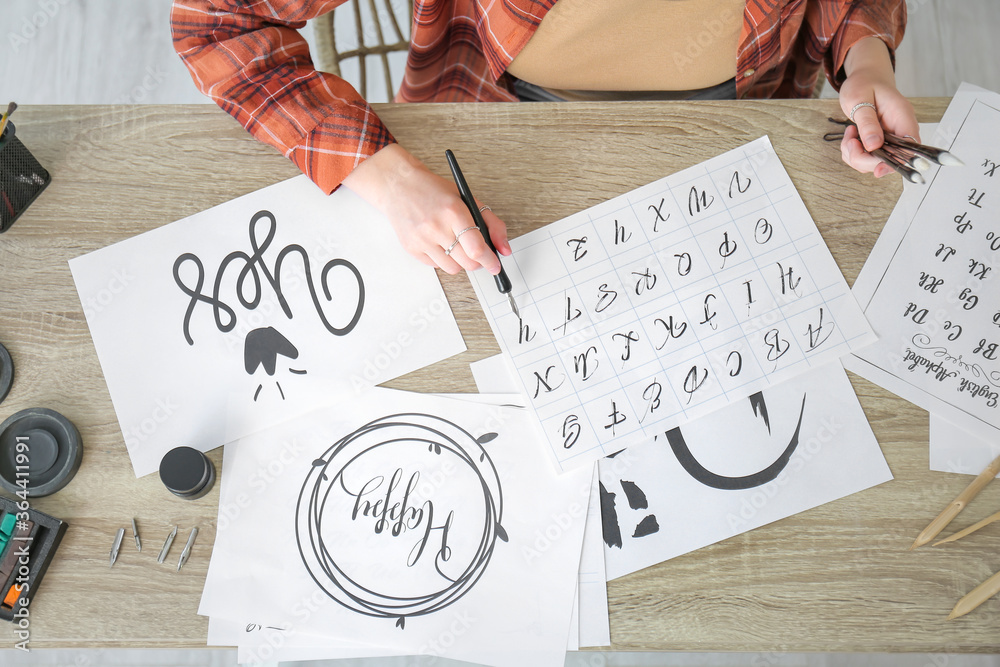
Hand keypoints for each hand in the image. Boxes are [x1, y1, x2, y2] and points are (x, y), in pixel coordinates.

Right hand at [341, 143, 510, 274]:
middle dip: (477, 262)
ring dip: (460, 261)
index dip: (490, 261)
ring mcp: (422, 240)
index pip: (476, 248)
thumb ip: (492, 223)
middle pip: (467, 263)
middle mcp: (436, 227)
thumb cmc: (433, 190)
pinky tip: (439, 243)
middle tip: (477, 253)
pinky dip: (443, 259)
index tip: (495, 265)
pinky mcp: (411, 248)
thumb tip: (504, 249)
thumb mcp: (468, 199)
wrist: (399, 185)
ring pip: (453, 269)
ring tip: (456, 244)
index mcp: (453, 211)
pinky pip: (437, 267)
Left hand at [838, 37, 918, 177]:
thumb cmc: (864, 84)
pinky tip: (851, 137)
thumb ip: (867, 123)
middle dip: (864, 159)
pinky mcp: (878, 143)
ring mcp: (889, 138)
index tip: (878, 170)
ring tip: (849, 135)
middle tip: (850, 142)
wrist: (866, 78)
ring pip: (873, 162)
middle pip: (889, 160)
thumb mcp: (860, 100)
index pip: (909, 148)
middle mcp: (899, 131)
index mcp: (902, 118)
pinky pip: (865, 157)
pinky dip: (853, 152)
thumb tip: (873, 146)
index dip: (896, 162)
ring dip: (855, 155)